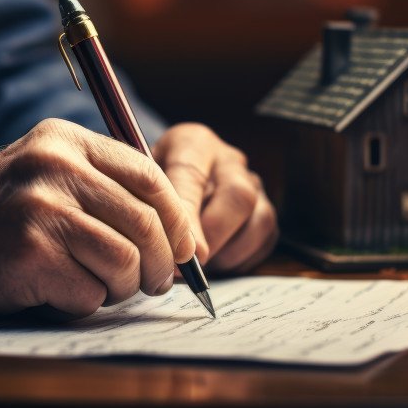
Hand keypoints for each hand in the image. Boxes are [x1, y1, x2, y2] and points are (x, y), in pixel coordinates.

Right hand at [0, 119, 196, 316]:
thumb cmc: (1, 214)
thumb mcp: (48, 174)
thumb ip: (104, 187)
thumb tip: (181, 233)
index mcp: (65, 140)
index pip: (149, 176)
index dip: (176, 219)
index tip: (183, 248)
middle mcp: (55, 167)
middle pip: (145, 221)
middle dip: (161, 263)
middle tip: (156, 283)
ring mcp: (41, 209)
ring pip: (125, 260)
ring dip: (122, 287)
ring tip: (101, 288)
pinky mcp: (30, 253)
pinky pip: (90, 291)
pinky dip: (84, 302)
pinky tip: (59, 293)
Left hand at [152, 123, 277, 273]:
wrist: (167, 184)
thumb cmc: (150, 187)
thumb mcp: (141, 185)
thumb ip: (153, 208)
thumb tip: (169, 255)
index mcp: (194, 143)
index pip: (193, 176)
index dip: (187, 218)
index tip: (180, 251)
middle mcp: (228, 159)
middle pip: (239, 195)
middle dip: (215, 236)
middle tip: (193, 263)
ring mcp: (252, 182)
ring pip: (260, 219)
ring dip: (230, 251)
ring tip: (203, 264)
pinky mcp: (264, 209)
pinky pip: (265, 238)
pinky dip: (242, 257)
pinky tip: (217, 262)